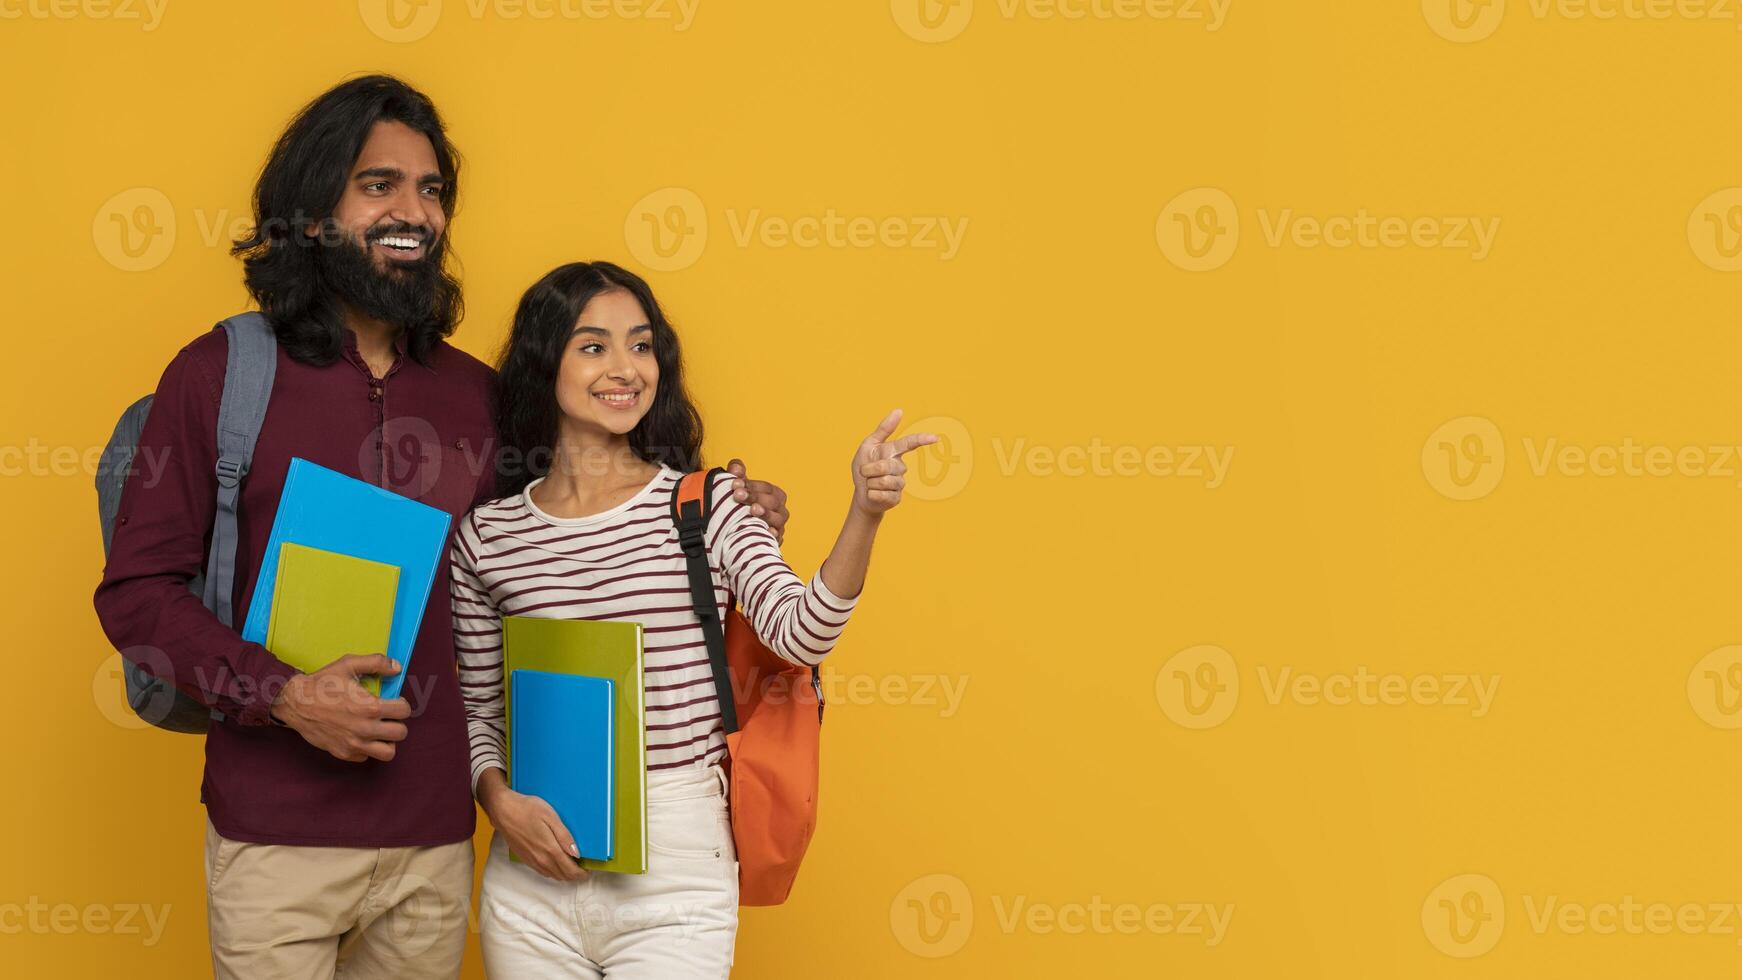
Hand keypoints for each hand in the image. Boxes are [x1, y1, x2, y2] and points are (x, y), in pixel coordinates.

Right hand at [269, 654, 409, 762]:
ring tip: (379, 730)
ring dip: (387, 741)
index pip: (404, 711)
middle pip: (401, 733)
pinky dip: (367, 748)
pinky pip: (366, 757)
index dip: (401, 704)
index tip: (393, 701)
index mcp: (370, 707)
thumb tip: (397, 667)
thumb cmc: (322, 684)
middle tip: (387, 716)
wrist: (294, 703)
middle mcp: (364, 729)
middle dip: (397, 722)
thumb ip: (376, 663)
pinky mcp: (343, 753)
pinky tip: (359, 735)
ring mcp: (353, 744)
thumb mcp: (349, 665)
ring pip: (388, 753)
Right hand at [478, 769, 587, 881]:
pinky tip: (556, 864)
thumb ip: (564, 837)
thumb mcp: (551, 817)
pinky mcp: (525, 859)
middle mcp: (541, 860)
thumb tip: (577, 853)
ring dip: (564, 875)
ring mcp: (532, 861)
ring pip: (552, 875)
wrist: (503, 811)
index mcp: (550, 849)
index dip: (581, 873)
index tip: (589, 871)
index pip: (570, 870)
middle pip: (562, 876)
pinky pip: (543, 872)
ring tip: (572, 867)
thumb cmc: (528, 809)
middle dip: (574, 876)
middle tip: (583, 869)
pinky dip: (553, 872)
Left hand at [727, 458, 789, 542]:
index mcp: (774, 494)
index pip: (766, 487)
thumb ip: (737, 473)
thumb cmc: (741, 504)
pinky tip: (764, 531)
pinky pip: (777, 539)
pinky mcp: (775, 541)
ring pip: (777, 519)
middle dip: (754, 497)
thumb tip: (736, 467)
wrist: (738, 530)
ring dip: (765, 514)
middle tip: (737, 495)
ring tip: (752, 510)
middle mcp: (780, 510)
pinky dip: (772, 535)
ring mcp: (779, 526)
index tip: (735, 484)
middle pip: (772, 502)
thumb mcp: (738, 487)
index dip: (751, 485)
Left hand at [851, 409, 938, 518]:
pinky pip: (882, 495)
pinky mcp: (896, 498)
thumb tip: (899, 410)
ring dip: (870, 482)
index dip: (922, 440)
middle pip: (886, 466)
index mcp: (894, 452)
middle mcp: (900, 467)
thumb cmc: (864, 466)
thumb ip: (883, 429)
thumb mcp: (869, 445)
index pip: (910, 443)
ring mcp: (900, 484)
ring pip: (884, 481)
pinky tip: (873, 494)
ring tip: (870, 484)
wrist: (861, 493)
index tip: (935, 438)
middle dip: (869, 469)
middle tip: (865, 472)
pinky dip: (871, 494)